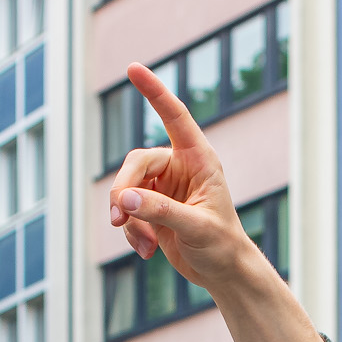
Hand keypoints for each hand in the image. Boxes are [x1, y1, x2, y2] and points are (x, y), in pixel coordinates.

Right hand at [108, 65, 251, 288]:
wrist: (223, 273)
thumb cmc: (222, 246)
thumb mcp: (196, 228)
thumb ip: (161, 211)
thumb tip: (124, 199)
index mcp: (199, 159)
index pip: (175, 117)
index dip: (155, 92)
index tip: (133, 69)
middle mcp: (178, 167)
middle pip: (136, 163)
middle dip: (123, 190)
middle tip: (118, 218)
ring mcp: (162, 187)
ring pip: (126, 189)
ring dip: (128, 218)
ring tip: (144, 245)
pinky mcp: (151, 208)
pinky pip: (127, 211)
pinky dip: (131, 232)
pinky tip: (146, 251)